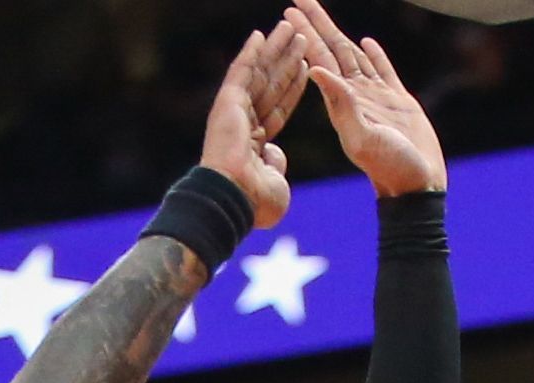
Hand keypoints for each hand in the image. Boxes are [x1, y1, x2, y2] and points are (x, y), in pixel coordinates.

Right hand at [201, 23, 308, 230]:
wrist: (235, 199)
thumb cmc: (255, 202)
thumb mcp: (276, 184)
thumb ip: (276, 165)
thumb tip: (276, 154)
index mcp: (256, 143)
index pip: (279, 107)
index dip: (293, 87)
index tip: (306, 67)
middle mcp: (244, 124)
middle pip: (271, 84)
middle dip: (287, 61)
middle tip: (300, 38)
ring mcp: (235, 112)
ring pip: (259, 73)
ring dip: (275, 50)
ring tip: (290, 28)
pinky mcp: (228, 102)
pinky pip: (241, 72)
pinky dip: (250, 53)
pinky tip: (261, 34)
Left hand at [285, 0, 446, 197]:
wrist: (416, 187)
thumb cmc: (390, 168)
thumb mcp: (361, 138)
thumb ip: (341, 104)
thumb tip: (315, 70)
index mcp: (342, 103)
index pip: (319, 59)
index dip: (305, 35)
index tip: (288, 13)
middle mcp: (356, 97)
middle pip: (332, 50)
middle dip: (315, 25)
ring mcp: (377, 98)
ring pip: (354, 56)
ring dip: (337, 35)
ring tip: (322, 15)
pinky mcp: (398, 102)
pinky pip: (383, 70)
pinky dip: (374, 55)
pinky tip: (366, 42)